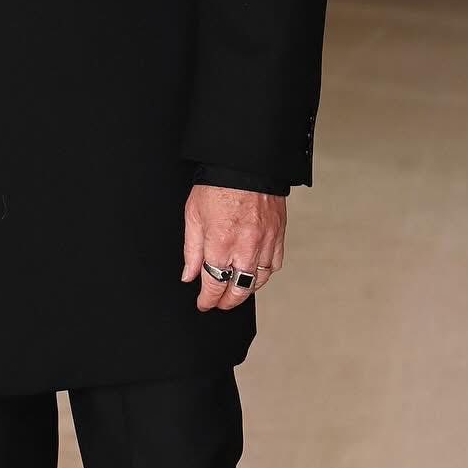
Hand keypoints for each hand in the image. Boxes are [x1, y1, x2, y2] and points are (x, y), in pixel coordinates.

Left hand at [182, 183, 285, 312]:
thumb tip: (189, 275)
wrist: (245, 164)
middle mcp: (245, 247)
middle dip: (226, 302)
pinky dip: (264, 273)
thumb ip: (191, 251)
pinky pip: (274, 265)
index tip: (203, 303)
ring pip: (258, 281)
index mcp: (220, 242)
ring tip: (234, 290)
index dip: (207, 299)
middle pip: (238, 290)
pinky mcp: (278, 235)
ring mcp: (265, 242)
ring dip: (245, 290)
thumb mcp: (193, 216)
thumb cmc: (216, 185)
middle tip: (218, 303)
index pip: (214, 284)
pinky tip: (254, 272)